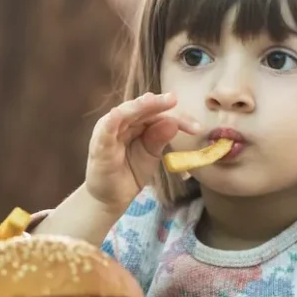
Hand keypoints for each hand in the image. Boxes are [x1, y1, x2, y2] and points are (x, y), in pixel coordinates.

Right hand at [86, 92, 200, 211]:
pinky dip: (112, 121)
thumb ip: (159, 139)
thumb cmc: (131, 172)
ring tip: (153, 100)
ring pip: (124, 113)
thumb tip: (173, 123)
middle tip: (174, 99)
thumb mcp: (151, 155)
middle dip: (158, 104)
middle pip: (142, 108)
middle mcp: (123, 122)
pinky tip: (119, 114)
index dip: (178, 118)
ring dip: (138, 106)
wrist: (112, 197)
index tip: (196, 127)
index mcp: (137, 123)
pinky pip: (105, 130)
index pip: (159, 114)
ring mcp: (110, 131)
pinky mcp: (99, 144)